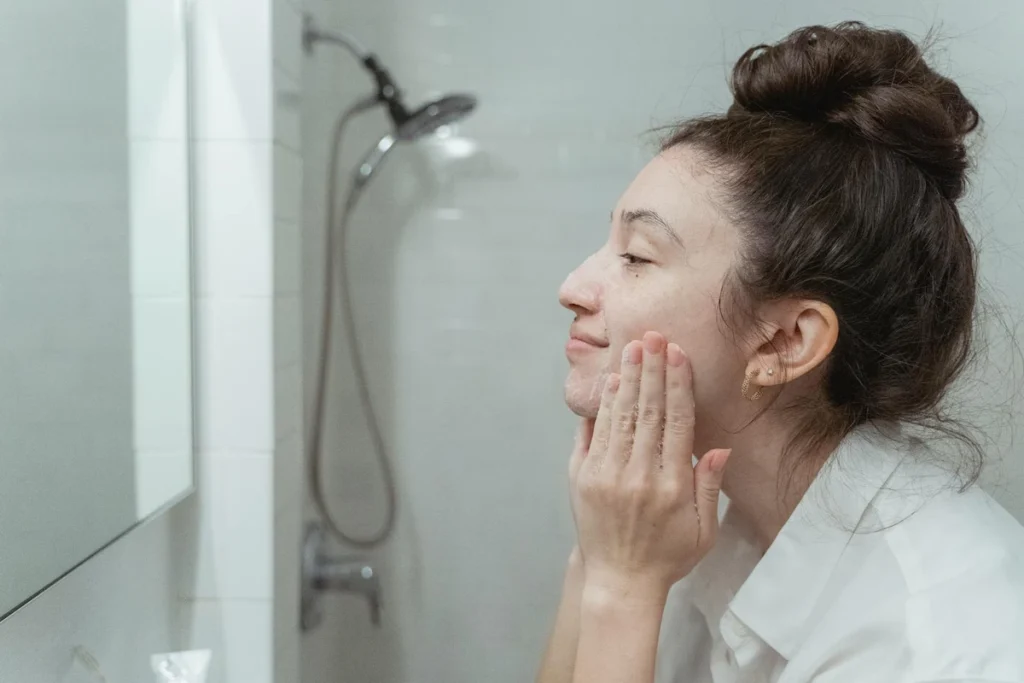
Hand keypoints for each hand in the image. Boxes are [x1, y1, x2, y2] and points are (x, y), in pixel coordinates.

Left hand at [568, 331, 729, 602]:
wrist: (620, 581)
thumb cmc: (668, 556)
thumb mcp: (703, 530)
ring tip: (633, 349)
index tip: (677, 354)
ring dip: (628, 379)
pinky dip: (603, 407)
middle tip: (653, 336)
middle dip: (651, 370)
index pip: (677, 423)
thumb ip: (709, 487)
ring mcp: (606, 475)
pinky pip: (594, 434)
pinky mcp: (582, 478)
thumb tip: (719, 447)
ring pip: (620, 417)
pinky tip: (612, 383)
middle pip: (647, 411)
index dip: (677, 384)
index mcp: (672, 486)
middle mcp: (638, 476)